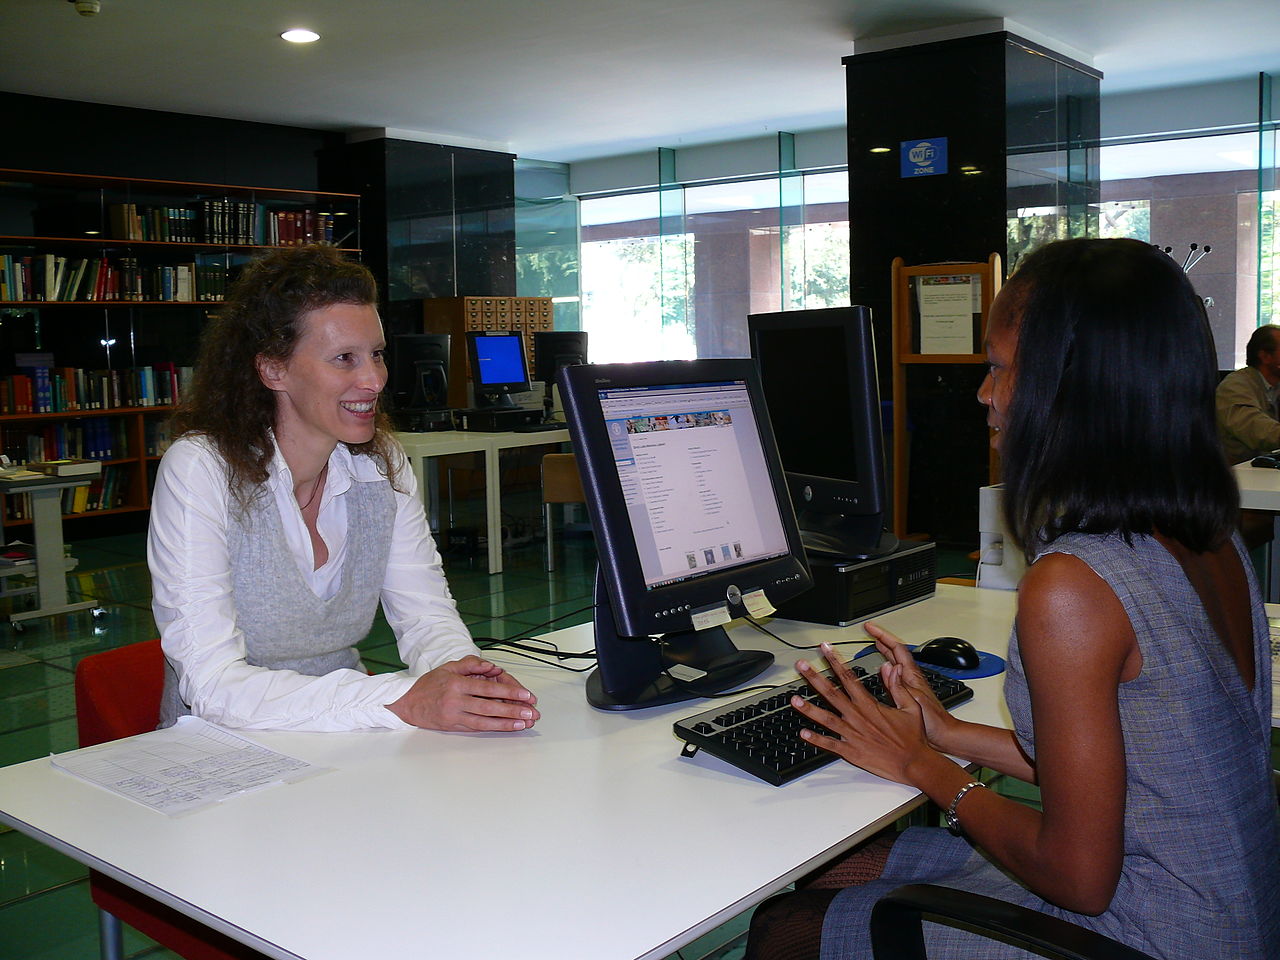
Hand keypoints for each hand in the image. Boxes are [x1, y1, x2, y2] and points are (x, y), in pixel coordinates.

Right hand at [387, 655, 540, 731]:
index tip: (526, 695)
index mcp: (457, 683)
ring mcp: (455, 715)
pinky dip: (495, 728)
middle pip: (489, 706)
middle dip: (513, 709)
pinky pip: (477, 728)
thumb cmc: (429, 684)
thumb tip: (493, 667)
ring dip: (507, 722)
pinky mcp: (454, 726)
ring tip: (525, 722)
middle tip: (531, 711)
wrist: (406, 703)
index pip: (488, 688)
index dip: (508, 692)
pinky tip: (508, 727)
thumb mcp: (448, 667)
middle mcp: (456, 701)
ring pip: (485, 720)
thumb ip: (471, 664)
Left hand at [791, 642, 937, 785]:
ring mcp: (852, 734)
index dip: (836, 661)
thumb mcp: (910, 707)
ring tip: (793, 700)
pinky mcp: (851, 752)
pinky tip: (803, 733)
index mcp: (869, 705)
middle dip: (814, 677)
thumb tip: (890, 667)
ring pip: (826, 718)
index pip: (848, 677)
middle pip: (831, 693)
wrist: (914, 764)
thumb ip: (897, 686)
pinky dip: (816, 739)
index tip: (825, 649)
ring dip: (809, 708)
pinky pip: (830, 744)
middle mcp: (857, 717)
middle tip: (801, 665)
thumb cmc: (913, 737)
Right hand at [863, 621, 959, 749]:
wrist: (945, 735)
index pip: (897, 648)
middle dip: (883, 639)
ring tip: (875, 644)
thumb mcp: (913, 702)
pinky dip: (887, 665)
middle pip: (896, 651)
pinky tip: (883, 669)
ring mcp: (911, 684)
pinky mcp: (909, 692)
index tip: (870, 628)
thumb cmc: (933, 722)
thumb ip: (899, 685)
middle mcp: (911, 677)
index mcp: (912, 677)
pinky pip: (895, 672)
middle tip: (869, 631)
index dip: (883, 636)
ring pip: (896, 660)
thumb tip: (887, 665)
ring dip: (885, 650)